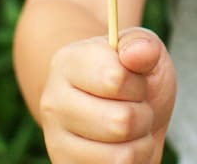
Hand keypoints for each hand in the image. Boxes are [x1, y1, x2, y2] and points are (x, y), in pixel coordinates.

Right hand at [39, 28, 175, 162]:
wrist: (117, 107)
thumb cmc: (131, 75)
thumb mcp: (142, 51)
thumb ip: (142, 45)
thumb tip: (135, 54)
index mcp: (67, 62)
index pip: (116, 78)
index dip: (138, 83)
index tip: (133, 80)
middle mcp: (53, 102)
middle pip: (121, 121)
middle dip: (143, 115)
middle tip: (134, 107)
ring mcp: (56, 140)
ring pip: (122, 156)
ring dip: (141, 143)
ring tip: (130, 128)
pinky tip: (122, 148)